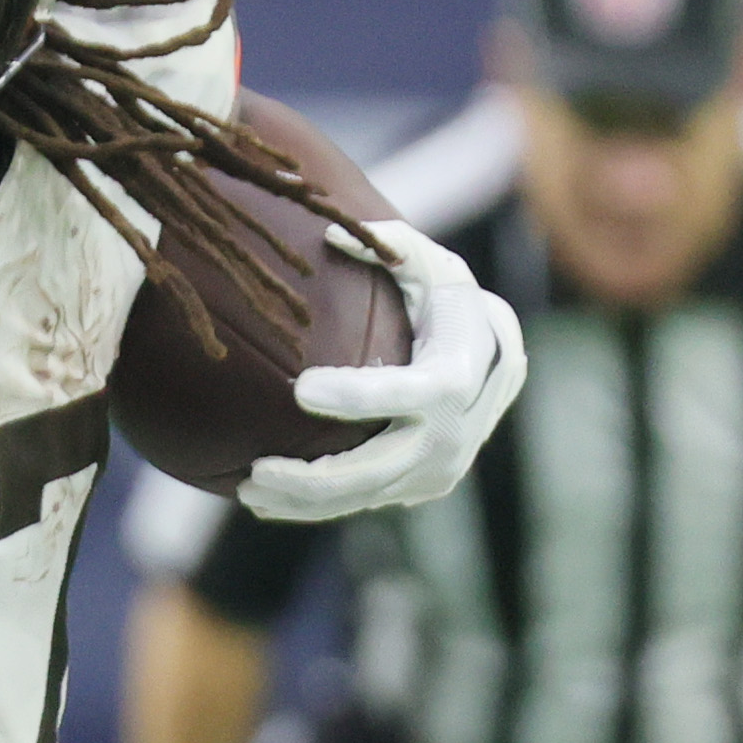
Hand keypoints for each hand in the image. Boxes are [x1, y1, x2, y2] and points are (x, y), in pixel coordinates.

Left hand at [237, 221, 526, 522]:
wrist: (497, 360)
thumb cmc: (451, 304)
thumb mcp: (432, 266)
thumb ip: (391, 246)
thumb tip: (330, 235)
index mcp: (456, 375)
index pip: (404, 393)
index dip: (355, 396)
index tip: (300, 388)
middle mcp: (452, 434)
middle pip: (375, 469)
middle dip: (312, 478)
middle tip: (255, 472)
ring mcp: (439, 469)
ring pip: (363, 496)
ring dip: (302, 501)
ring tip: (245, 490)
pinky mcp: (423, 487)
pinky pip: (364, 501)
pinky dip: (316, 506)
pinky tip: (267, 502)